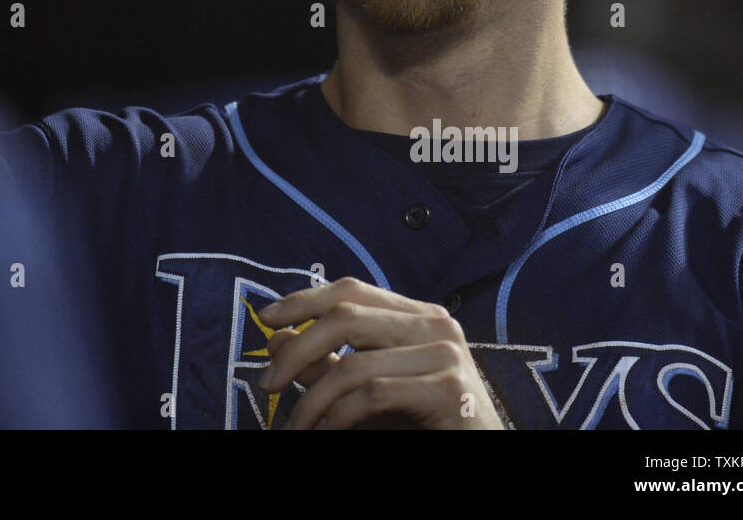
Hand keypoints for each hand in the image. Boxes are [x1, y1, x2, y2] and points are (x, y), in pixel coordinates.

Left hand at [257, 278, 504, 429]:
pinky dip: (338, 417)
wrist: (477, 453)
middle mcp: (436, 324)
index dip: (304, 300)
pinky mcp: (450, 389)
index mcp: (419, 315)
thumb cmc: (421, 425)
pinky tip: (326, 432)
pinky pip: (374, 394)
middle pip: (346, 316)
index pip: (351, 289)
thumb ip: (327, 363)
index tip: (265, 321)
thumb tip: (278, 338)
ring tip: (294, 427)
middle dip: (297, 350)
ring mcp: (447, 354)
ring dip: (312, 401)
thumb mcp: (366, 391)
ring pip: (354, 364)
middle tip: (267, 385)